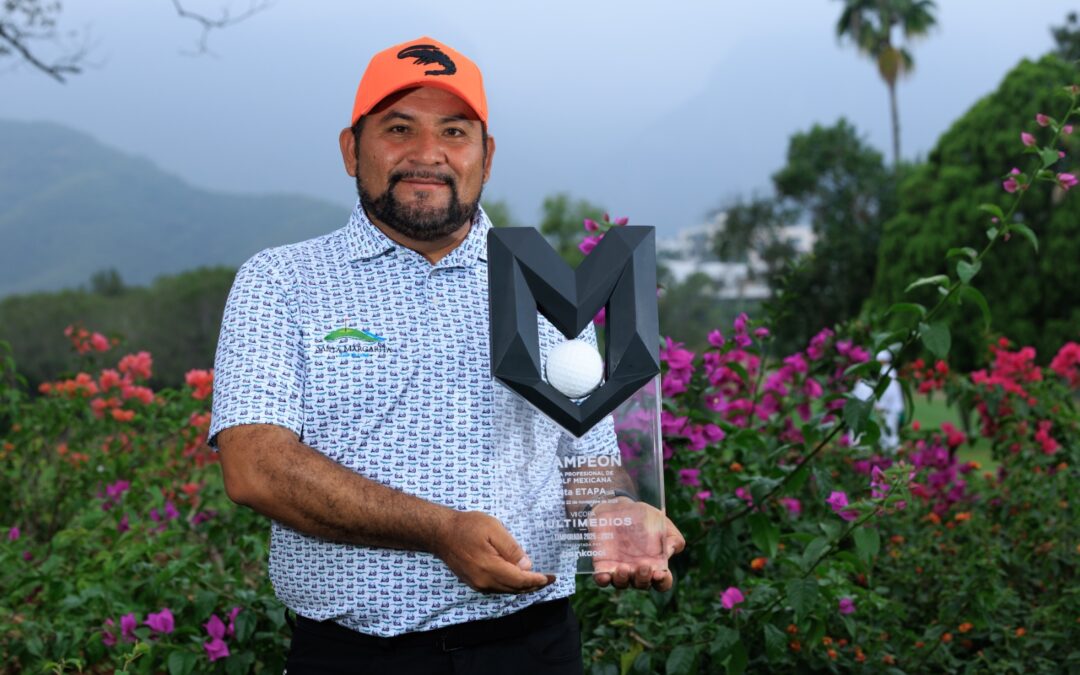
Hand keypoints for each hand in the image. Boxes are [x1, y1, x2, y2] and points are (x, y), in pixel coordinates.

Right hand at [433, 511, 554, 593]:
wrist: (440, 533)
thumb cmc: (468, 526)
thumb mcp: (493, 529)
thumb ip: (511, 548)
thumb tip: (526, 566)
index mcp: (490, 568)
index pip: (520, 580)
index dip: (537, 580)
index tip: (551, 577)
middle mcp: (484, 581)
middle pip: (514, 589)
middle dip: (533, 586)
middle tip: (548, 580)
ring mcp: (477, 584)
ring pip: (506, 590)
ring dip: (522, 587)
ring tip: (537, 580)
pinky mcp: (473, 582)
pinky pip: (497, 588)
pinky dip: (510, 585)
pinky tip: (517, 579)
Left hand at [588, 499, 684, 591]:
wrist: (619, 506)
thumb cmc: (645, 518)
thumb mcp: (662, 523)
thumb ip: (672, 538)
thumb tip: (669, 551)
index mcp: (656, 565)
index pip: (662, 582)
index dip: (662, 582)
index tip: (659, 573)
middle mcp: (638, 571)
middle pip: (642, 584)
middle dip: (643, 579)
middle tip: (643, 566)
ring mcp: (620, 570)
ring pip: (621, 583)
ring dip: (623, 580)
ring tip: (623, 567)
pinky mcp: (603, 565)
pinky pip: (602, 579)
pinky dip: (603, 580)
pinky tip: (604, 575)